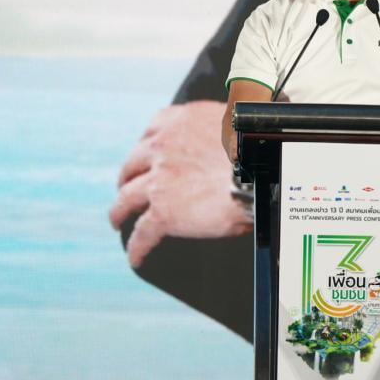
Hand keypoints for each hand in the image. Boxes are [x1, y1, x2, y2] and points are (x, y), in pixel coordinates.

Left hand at [108, 101, 251, 267]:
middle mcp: (163, 146)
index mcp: (182, 121)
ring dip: (119, 210)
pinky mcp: (162, 212)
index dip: (148, 143)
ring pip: (126, 198)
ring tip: (117, 220)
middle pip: (133, 163)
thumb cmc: (260, 147)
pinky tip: (135, 258)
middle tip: (129, 186)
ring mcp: (159, 180)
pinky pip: (142, 233)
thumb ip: (225, 124)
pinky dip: (136, 247)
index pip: (155, 128)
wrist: (261, 172)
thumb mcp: (239, 121)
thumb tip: (237, 130)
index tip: (147, 153)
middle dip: (129, 176)